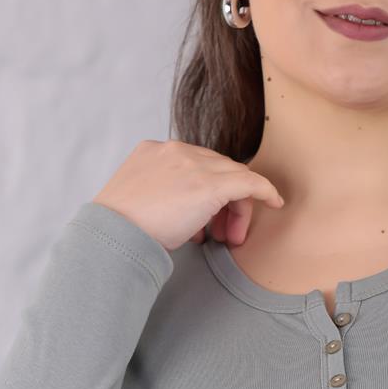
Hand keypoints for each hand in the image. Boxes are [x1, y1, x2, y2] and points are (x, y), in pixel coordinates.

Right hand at [91, 139, 283, 253]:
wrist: (112, 235)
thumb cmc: (118, 229)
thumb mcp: (135, 201)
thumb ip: (157, 195)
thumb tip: (179, 214)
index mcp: (153, 152)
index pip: (194, 165)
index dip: (205, 194)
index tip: (203, 223)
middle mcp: (175, 151)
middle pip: (217, 169)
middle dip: (224, 203)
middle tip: (223, 233)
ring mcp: (193, 165)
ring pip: (233, 177)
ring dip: (238, 207)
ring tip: (231, 238)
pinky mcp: (211, 184)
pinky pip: (250, 183)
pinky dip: (265, 191)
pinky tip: (275, 203)